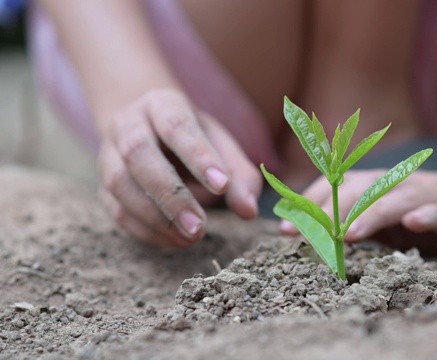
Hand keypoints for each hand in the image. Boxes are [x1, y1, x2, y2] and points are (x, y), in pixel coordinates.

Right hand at [98, 89, 261, 246]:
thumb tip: (248, 210)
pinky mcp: (102, 184)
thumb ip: (240, 175)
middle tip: (200, 226)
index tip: (222, 186)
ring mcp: (108, 153)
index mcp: (161, 104)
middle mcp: (128, 124)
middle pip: (138, 154)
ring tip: (191, 237)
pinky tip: (175, 241)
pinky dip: (145, 230)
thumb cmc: (192, 137)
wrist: (145, 127)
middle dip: (171, 195)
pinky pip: (116, 209)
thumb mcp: (220, 144)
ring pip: (120, 184)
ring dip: (155, 217)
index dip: (198, 156)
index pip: (177, 126)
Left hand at [282, 170, 436, 253]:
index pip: (344, 188)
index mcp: (390, 186)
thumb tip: (325, 235)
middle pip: (365, 190)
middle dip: (329, 210)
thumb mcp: (399, 224)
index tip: (284, 226)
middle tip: (301, 233)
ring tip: (348, 234)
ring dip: (373, 215)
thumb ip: (368, 224)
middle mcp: (410, 184)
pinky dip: (432, 217)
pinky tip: (415, 224)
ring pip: (402, 201)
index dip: (314, 204)